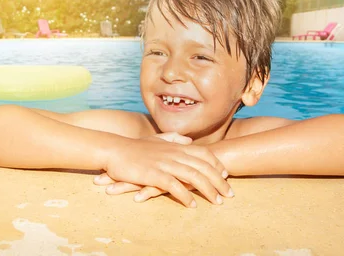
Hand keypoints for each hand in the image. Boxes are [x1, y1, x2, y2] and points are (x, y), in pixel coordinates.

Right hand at [101, 132, 231, 206]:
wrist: (114, 150)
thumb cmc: (134, 147)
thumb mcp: (156, 139)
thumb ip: (173, 138)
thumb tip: (188, 140)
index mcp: (176, 145)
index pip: (204, 154)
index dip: (217, 164)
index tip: (225, 175)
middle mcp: (174, 153)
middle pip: (204, 167)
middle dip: (219, 181)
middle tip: (229, 194)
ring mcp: (165, 163)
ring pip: (193, 176)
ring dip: (208, 190)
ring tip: (216, 201)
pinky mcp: (154, 174)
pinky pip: (175, 186)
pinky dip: (185, 196)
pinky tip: (192, 205)